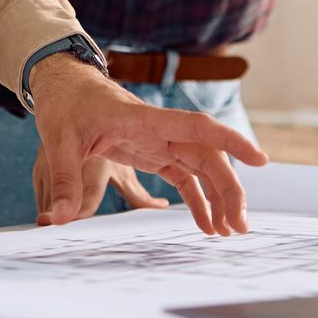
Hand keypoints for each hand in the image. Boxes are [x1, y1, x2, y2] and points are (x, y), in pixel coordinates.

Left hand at [28, 53, 267, 235]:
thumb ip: (63, 178)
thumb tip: (58, 219)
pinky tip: (207, 224)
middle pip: (208, 155)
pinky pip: (185, 176)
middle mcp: (161, 129)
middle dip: (229, 190)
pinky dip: (199, 199)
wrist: (63, 84)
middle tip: (239, 227)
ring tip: (228, 232)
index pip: (197, 126)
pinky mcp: (153, 152)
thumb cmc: (65, 104)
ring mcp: (160, 141)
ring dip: (219, 198)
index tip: (260, 160)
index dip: (231, 141)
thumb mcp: (57, 140)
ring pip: (203, 167)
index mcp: (144, 120)